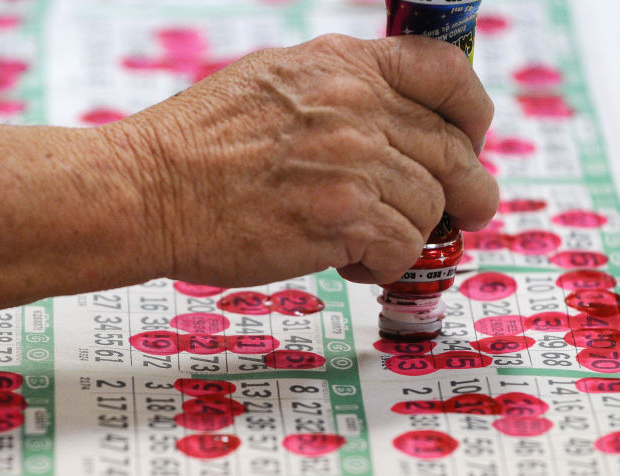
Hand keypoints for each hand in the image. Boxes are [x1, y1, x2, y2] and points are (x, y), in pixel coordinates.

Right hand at [122, 34, 497, 286]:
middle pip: (452, 152)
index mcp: (341, 66)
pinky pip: (402, 248)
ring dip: (407, 235)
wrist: (148, 190)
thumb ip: (337, 92)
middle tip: (466, 214)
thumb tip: (388, 119)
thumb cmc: (196, 147)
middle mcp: (356, 107)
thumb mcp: (272, 83)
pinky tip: (350, 264)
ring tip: (365, 245)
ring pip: (430, 208)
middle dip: (468, 191)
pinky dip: (385, 265)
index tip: (470, 141)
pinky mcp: (341, 219)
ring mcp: (351, 162)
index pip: (445, 71)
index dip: (472, 112)